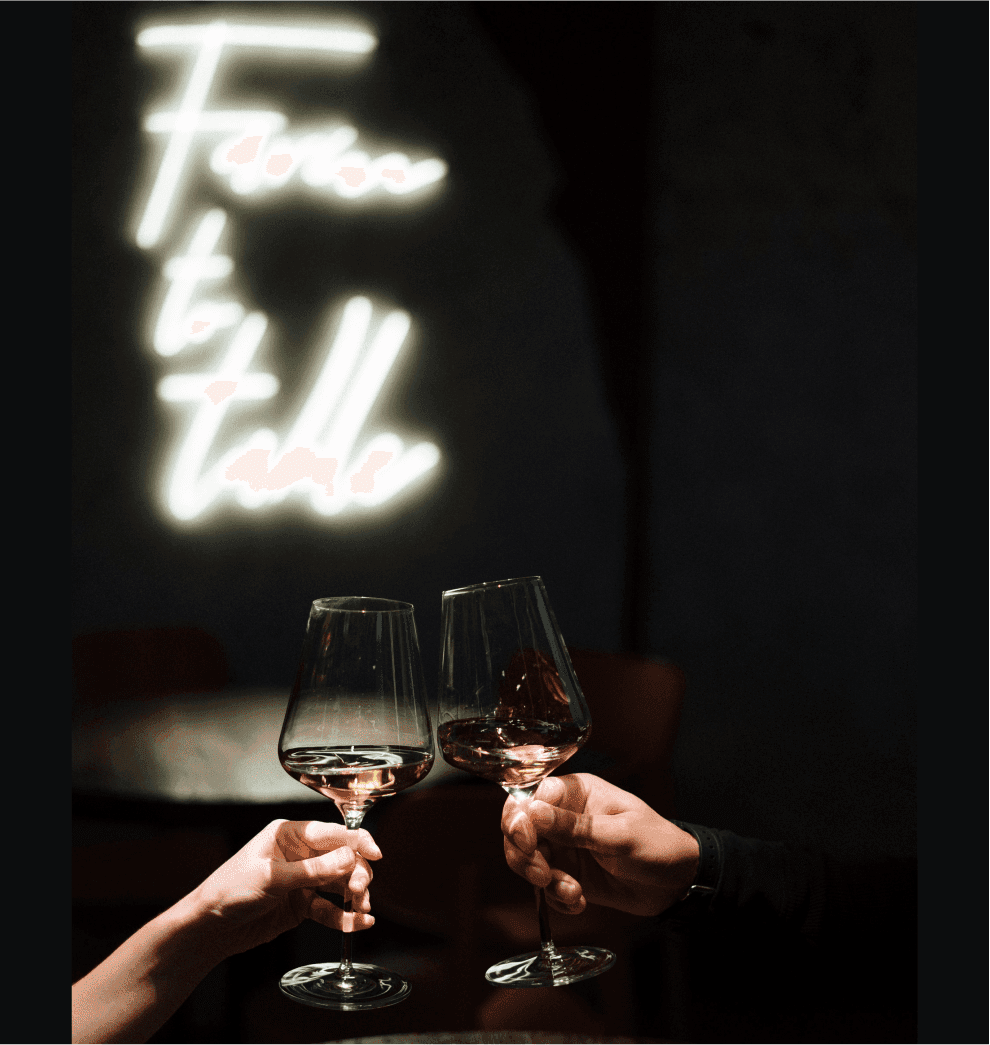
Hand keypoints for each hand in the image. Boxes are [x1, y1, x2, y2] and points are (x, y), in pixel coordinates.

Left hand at [185, 819, 380, 958]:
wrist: (209, 927)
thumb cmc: (230, 890)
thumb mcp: (272, 878)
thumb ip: (312, 870)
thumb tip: (349, 859)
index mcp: (290, 835)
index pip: (332, 832)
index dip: (357, 841)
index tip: (376, 854)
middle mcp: (300, 854)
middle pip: (342, 859)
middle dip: (356, 873)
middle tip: (359, 891)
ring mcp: (303, 880)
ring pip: (339, 884)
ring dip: (354, 897)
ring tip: (362, 910)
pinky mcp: (302, 905)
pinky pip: (329, 909)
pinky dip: (345, 917)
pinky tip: (359, 924)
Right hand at [502, 773, 698, 917]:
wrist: (678, 884)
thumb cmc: (658, 845)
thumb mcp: (620, 835)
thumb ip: (576, 827)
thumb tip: (533, 812)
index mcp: (577, 793)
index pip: (531, 796)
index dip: (520, 819)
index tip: (529, 843)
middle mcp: (563, 817)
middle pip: (519, 829)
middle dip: (525, 856)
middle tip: (543, 876)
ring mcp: (563, 846)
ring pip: (526, 859)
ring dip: (543, 881)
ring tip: (572, 892)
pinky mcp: (567, 873)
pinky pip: (544, 887)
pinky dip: (557, 898)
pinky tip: (580, 902)